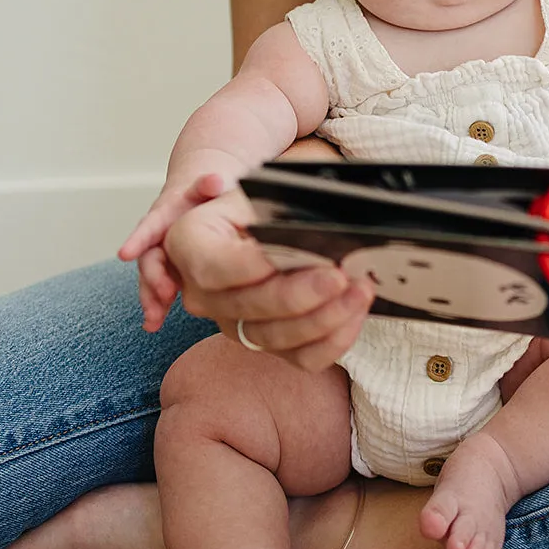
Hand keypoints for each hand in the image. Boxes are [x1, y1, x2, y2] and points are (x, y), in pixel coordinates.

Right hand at [118, 173, 228, 330]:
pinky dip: (155, 307)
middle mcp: (157, 236)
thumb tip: (215, 181)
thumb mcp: (207, 185)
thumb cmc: (203, 194)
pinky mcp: (168, 271)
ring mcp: (161, 255)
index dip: (138, 239)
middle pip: (148, 257)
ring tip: (153, 319)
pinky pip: (158, 290)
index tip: (125, 254)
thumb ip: (208, 184)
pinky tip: (153, 325)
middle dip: (152, 277)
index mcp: (164, 214)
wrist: (199, 199)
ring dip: (151, 298)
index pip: (149, 225)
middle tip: (164, 294)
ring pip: (150, 278)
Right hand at [164, 188, 375, 371]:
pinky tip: (355, 312)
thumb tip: (287, 222)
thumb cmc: (261, 202)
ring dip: (325, 317)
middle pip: (248, 306)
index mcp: (189, 245)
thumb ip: (266, 207)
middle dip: (299, 294)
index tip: (292, 255)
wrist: (265, 220)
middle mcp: (202, 292)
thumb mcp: (258, 191)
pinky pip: (300, 357)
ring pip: (275, 337)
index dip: (252, 267)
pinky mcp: (264, 344)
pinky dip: (334, 339)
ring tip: (359, 290)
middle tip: (340, 275)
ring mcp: (231, 323)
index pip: (213, 266)